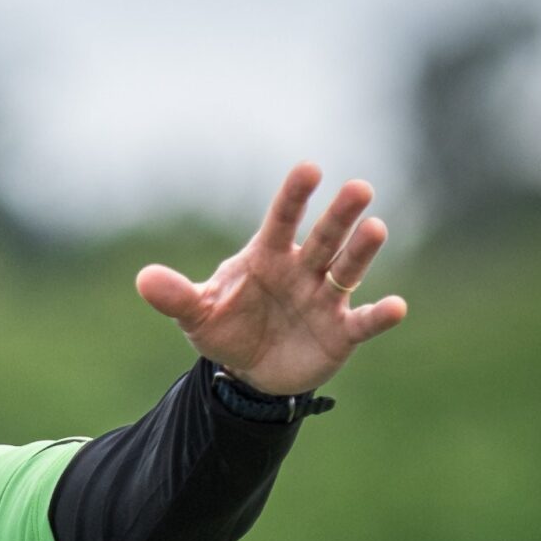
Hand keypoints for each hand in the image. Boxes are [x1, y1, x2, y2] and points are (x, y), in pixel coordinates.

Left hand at [135, 162, 407, 396]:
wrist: (250, 370)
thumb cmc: (228, 327)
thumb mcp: (197, 314)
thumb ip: (176, 296)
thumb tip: (143, 280)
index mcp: (268, 256)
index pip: (282, 220)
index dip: (294, 197)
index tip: (308, 170)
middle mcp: (303, 269)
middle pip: (324, 237)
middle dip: (340, 215)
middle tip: (359, 188)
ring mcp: (325, 298)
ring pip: (347, 269)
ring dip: (362, 250)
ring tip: (375, 228)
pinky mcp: (341, 331)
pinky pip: (364, 321)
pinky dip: (380, 315)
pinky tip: (396, 307)